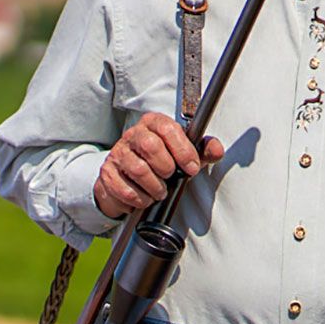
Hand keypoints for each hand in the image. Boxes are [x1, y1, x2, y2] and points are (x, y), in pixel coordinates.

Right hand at [93, 113, 224, 217]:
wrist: (128, 179)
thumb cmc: (160, 163)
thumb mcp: (185, 154)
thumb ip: (203, 151)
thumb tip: (216, 150)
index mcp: (153, 124)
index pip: (168, 128)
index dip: (183, 149)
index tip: (192, 167)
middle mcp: (133, 135)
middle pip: (151, 146)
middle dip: (167, 168)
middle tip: (170, 177)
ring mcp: (118, 154)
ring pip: (139, 170)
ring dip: (155, 187)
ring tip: (159, 191)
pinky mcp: (107, 174)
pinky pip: (126, 189)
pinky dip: (141, 199)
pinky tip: (145, 197)